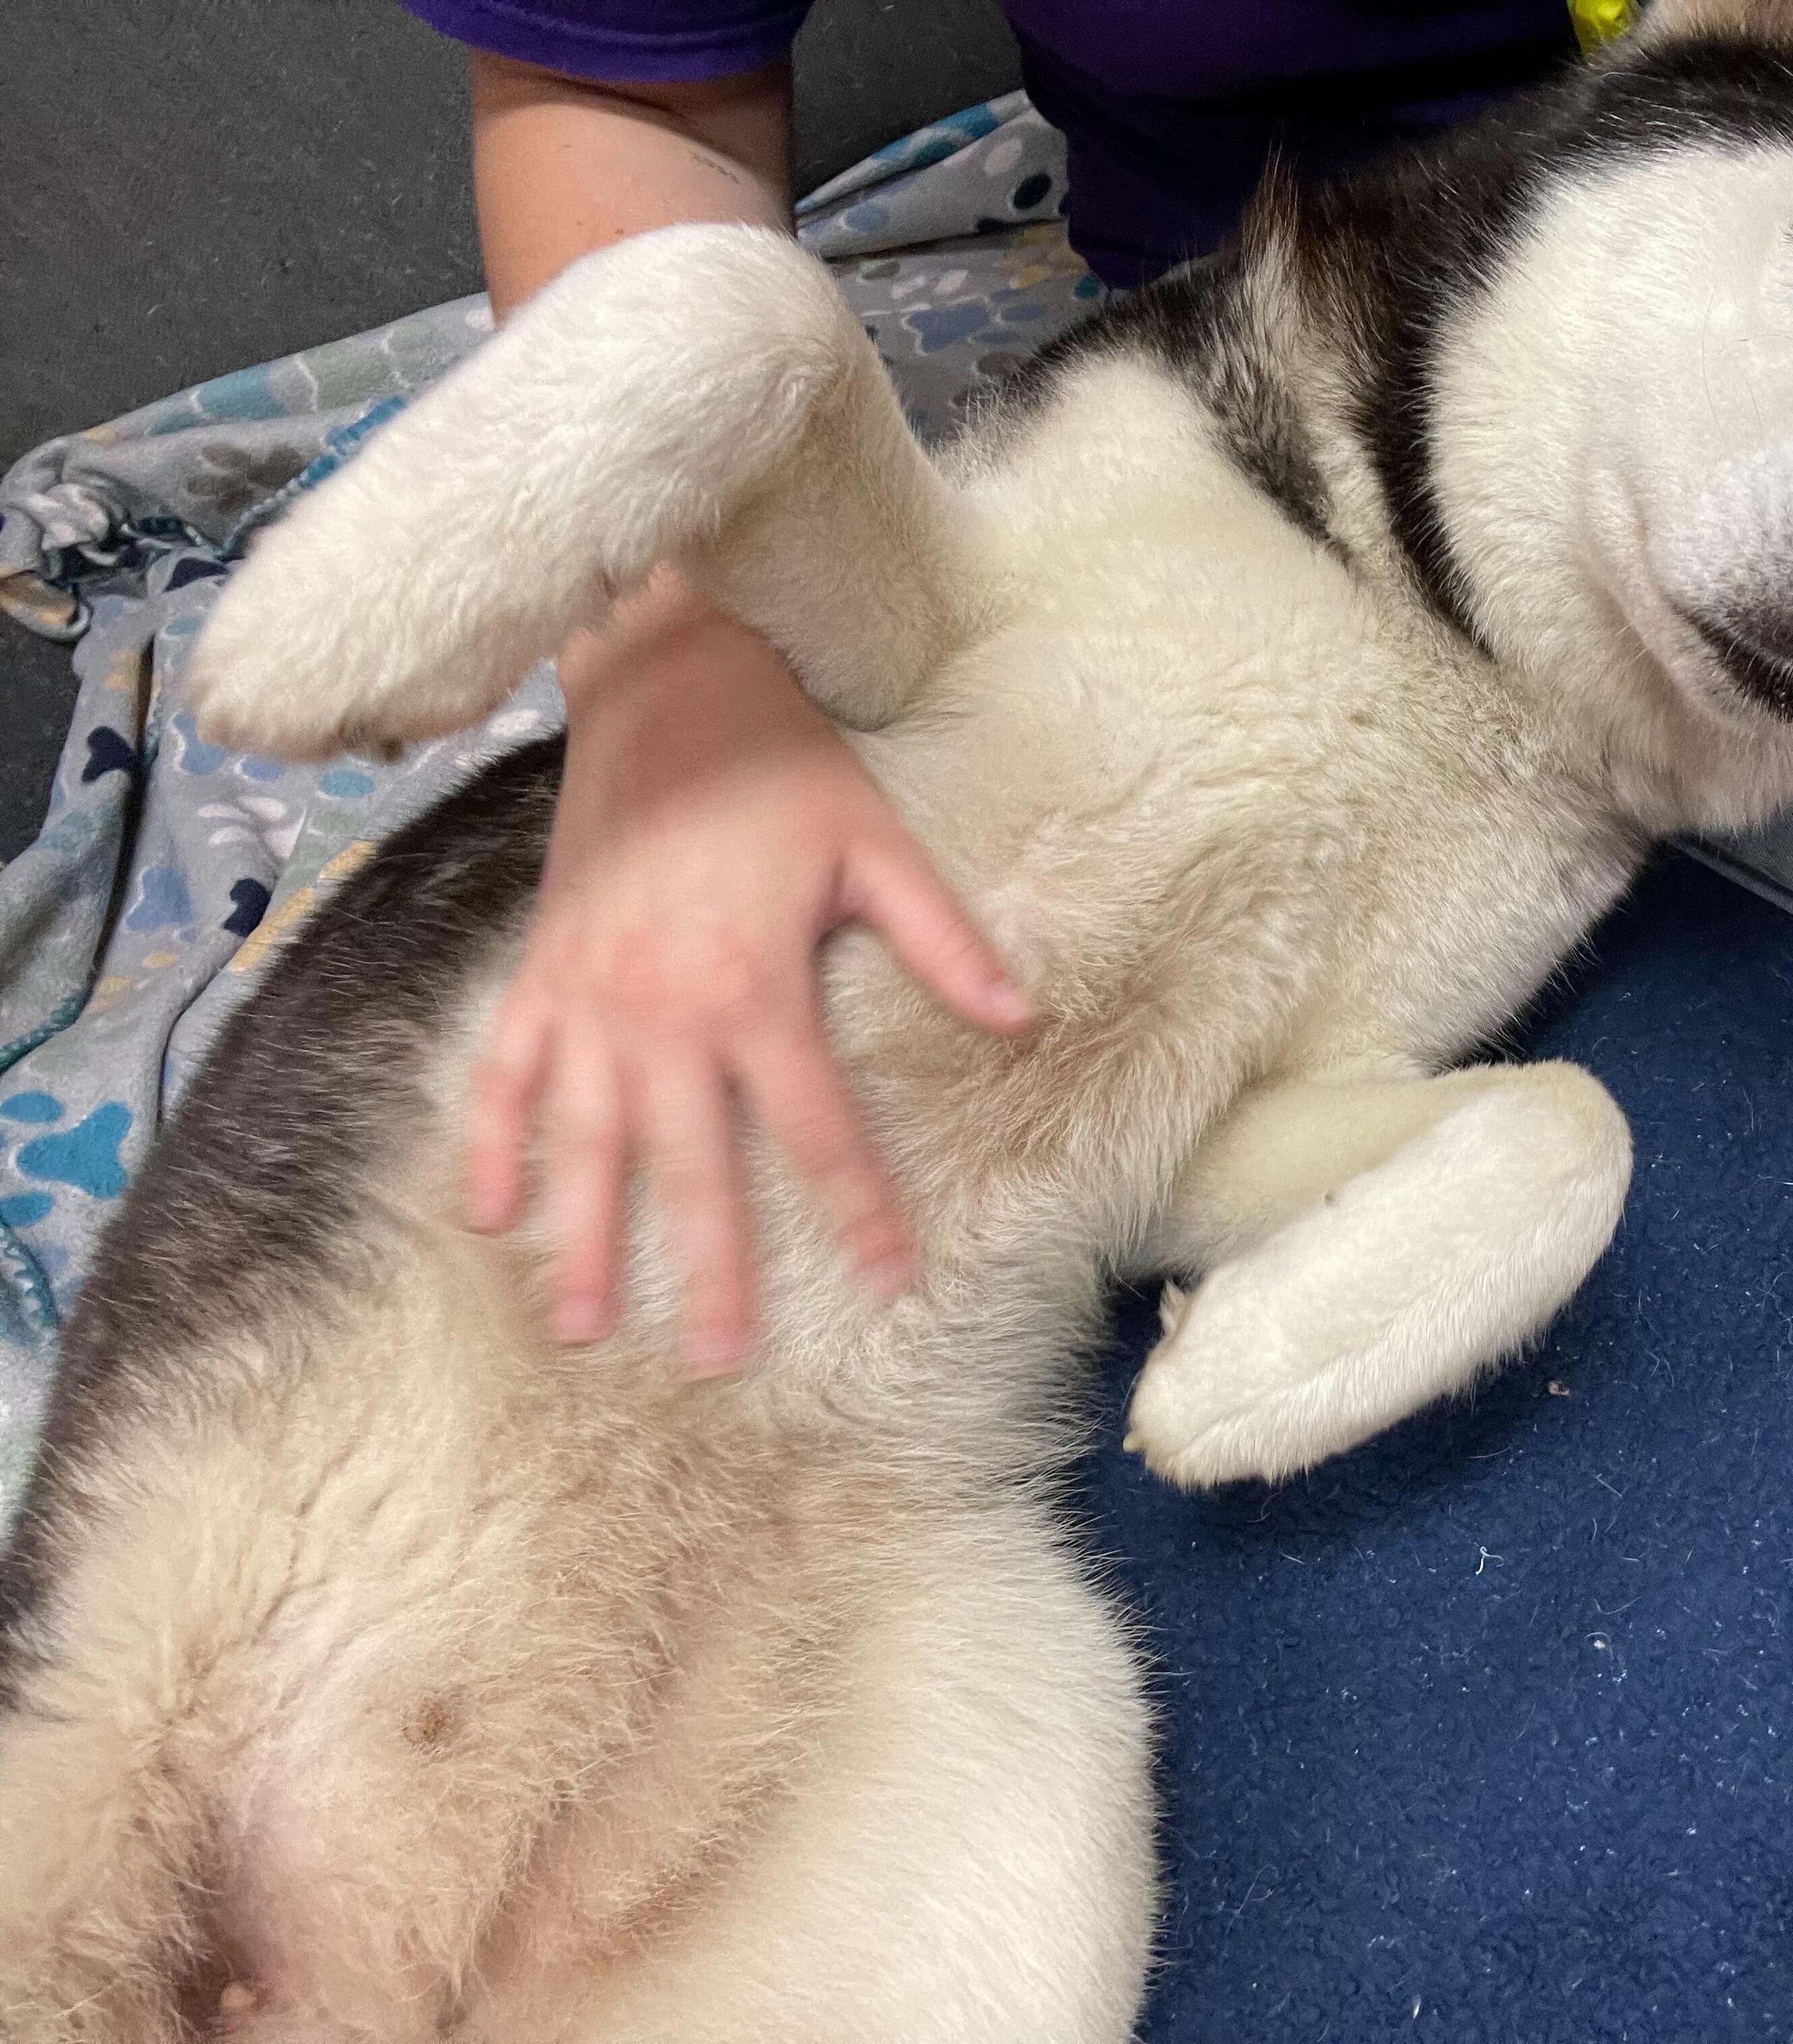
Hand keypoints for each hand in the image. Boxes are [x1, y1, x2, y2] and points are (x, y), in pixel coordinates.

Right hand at [467, 570, 1029, 1374]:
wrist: (661, 686)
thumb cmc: (780, 765)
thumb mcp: (878, 844)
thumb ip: (944, 941)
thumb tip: (1023, 1018)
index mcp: (756, 988)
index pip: (818, 1130)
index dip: (857, 1210)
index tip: (888, 1281)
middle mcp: (662, 1010)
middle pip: (689, 1166)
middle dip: (706, 1268)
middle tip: (714, 1362)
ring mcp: (589, 997)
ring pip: (583, 1143)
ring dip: (581, 1238)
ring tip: (581, 1326)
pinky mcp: (541, 971)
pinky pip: (506, 1076)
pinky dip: (492, 1144)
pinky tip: (486, 1214)